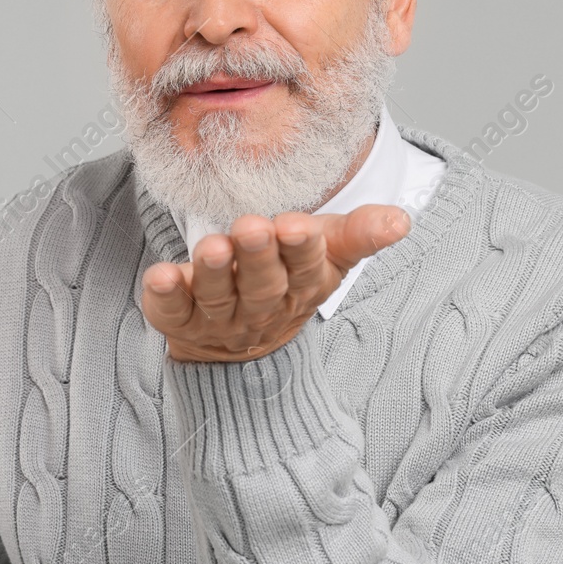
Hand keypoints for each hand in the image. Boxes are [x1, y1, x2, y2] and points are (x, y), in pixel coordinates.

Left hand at [141, 204, 411, 362]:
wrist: (243, 344)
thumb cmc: (288, 277)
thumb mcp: (328, 252)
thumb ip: (360, 233)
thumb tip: (402, 220)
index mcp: (302, 285)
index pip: (306, 267)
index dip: (301, 249)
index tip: (296, 226)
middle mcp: (261, 305)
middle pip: (261, 283)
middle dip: (256, 256)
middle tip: (250, 228)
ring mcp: (219, 317)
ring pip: (217, 297)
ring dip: (212, 273)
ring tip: (210, 247)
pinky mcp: (179, 320)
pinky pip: (171, 311)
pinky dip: (165, 295)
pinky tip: (160, 275)